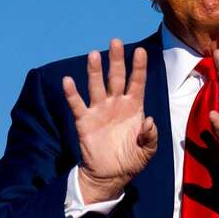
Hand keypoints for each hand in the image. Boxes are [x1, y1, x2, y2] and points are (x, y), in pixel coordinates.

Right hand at [62, 38, 157, 202]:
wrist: (110, 176)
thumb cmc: (132, 160)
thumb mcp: (148, 151)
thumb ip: (150, 136)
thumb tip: (149, 121)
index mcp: (134, 107)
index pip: (137, 82)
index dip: (139, 67)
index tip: (140, 51)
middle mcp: (116, 104)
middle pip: (116, 77)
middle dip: (116, 60)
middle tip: (115, 42)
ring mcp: (99, 110)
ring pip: (97, 86)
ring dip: (95, 71)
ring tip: (93, 54)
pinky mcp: (84, 121)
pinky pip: (77, 105)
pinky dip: (72, 93)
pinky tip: (68, 81)